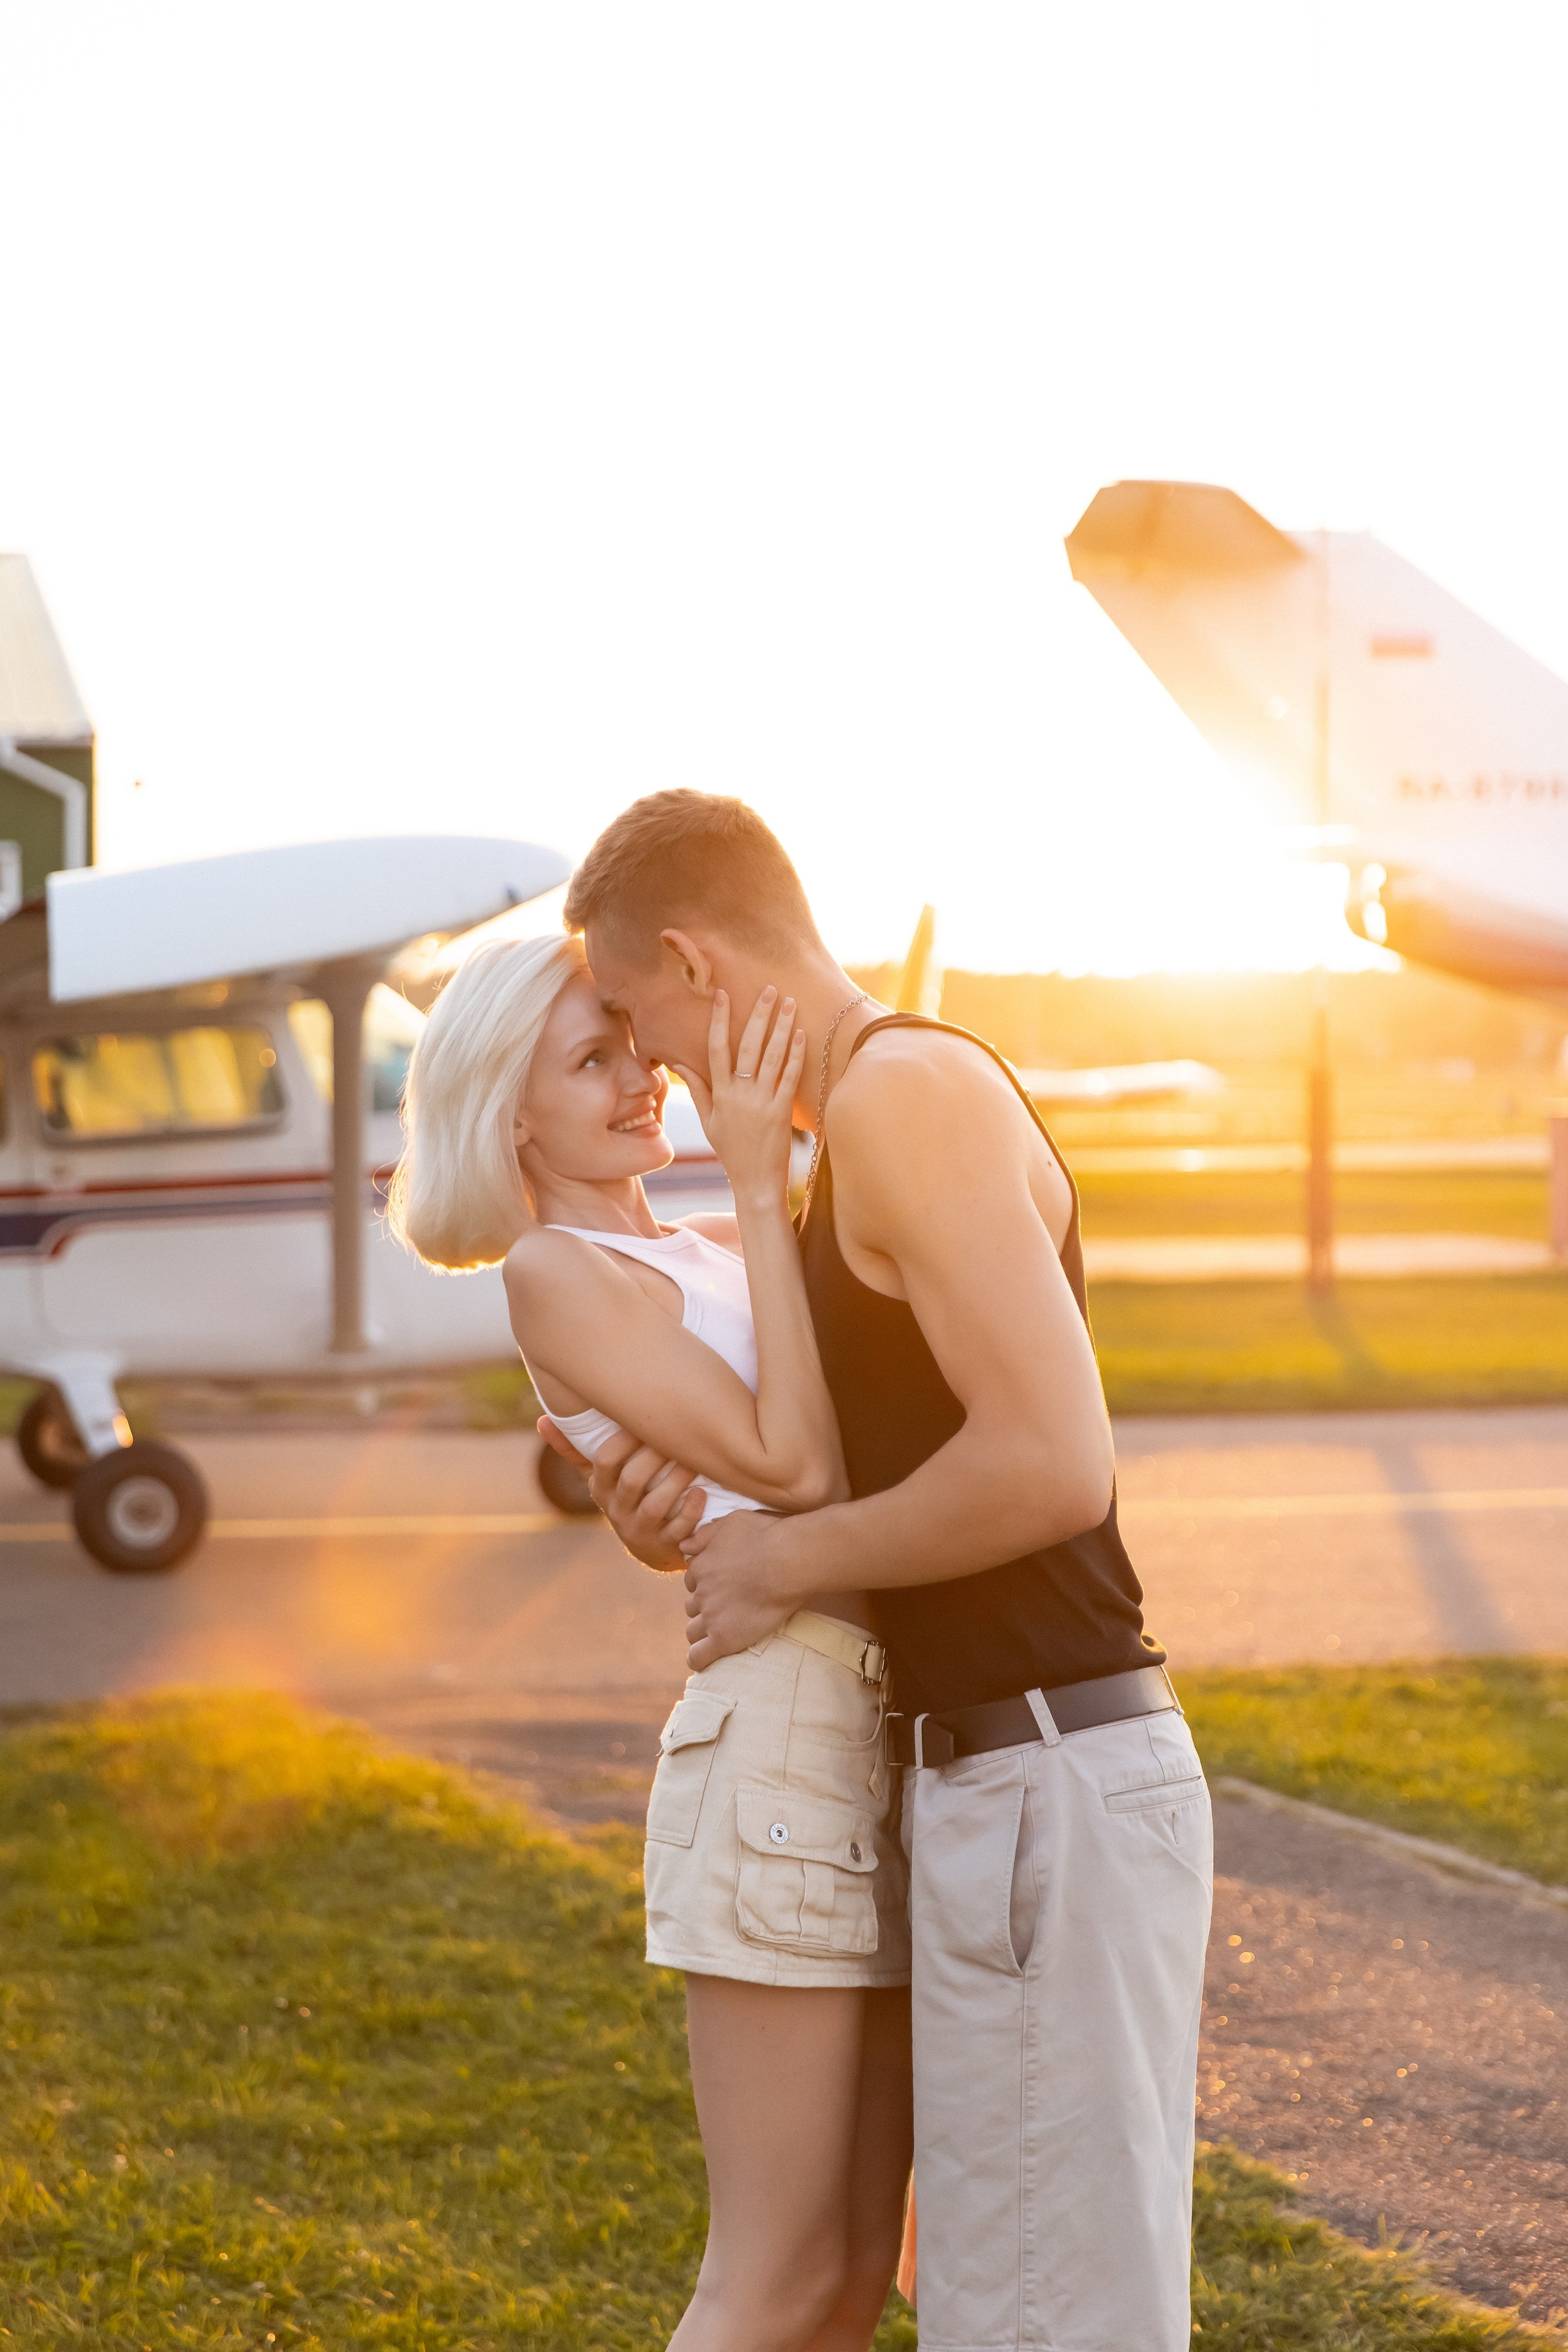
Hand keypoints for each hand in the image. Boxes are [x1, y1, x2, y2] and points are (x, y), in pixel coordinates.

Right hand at [581, 1424, 703, 1572]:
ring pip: (655, 1506)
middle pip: (632, 1480)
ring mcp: (640, 1531)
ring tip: (695, 1460)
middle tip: (680, 1432)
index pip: (604, 1460)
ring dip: (676, 1481)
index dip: (625, 1438)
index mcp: (600, 1488)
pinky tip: (701, 1494)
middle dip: (655, 1455)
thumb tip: (541, 1420)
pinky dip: (690, 1512)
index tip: (647, 1415)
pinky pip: (678, 1530)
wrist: (652, 1548)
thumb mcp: (598, 1478)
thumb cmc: (626, 1498)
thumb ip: (574, 1451)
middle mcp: (616, 1510)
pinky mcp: (665, 1547)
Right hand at [674, 987, 803, 1213]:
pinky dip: (795, 1055)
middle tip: (769, 989)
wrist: (755, 1182)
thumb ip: (697, 1090)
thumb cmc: (731, 1151)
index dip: (719, 1020)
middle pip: (748, 1045)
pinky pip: (789, 1077)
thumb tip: (680, 1064)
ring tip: (789, 1002)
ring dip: (781, 1027)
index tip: (722, 995)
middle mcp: (739, 1094)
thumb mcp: (708, 1121)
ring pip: (772, 1057)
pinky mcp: (782, 1112)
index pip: (716, 1048)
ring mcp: (761, 1102)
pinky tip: (801, 1034)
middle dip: (758, 1014)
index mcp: (719, 1093)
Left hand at [682, 1511, 796, 1668]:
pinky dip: (699, 1660)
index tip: (725, 1589)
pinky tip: (708, 1660)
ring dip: (704, 1632)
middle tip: (730, 1610)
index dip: (708, 1586)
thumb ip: (705, 1533)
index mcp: (700, 1566)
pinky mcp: (723, 1638)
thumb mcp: (732, 1521)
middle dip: (706, 1608)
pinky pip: (698, 1657)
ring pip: (693, 1631)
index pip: (693, 1582)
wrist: (788, 1560)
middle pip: (693, 1606)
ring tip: (723, 1633)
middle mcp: (701, 1592)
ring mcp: (711, 1616)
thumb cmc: (767, 1536)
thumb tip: (684, 1547)